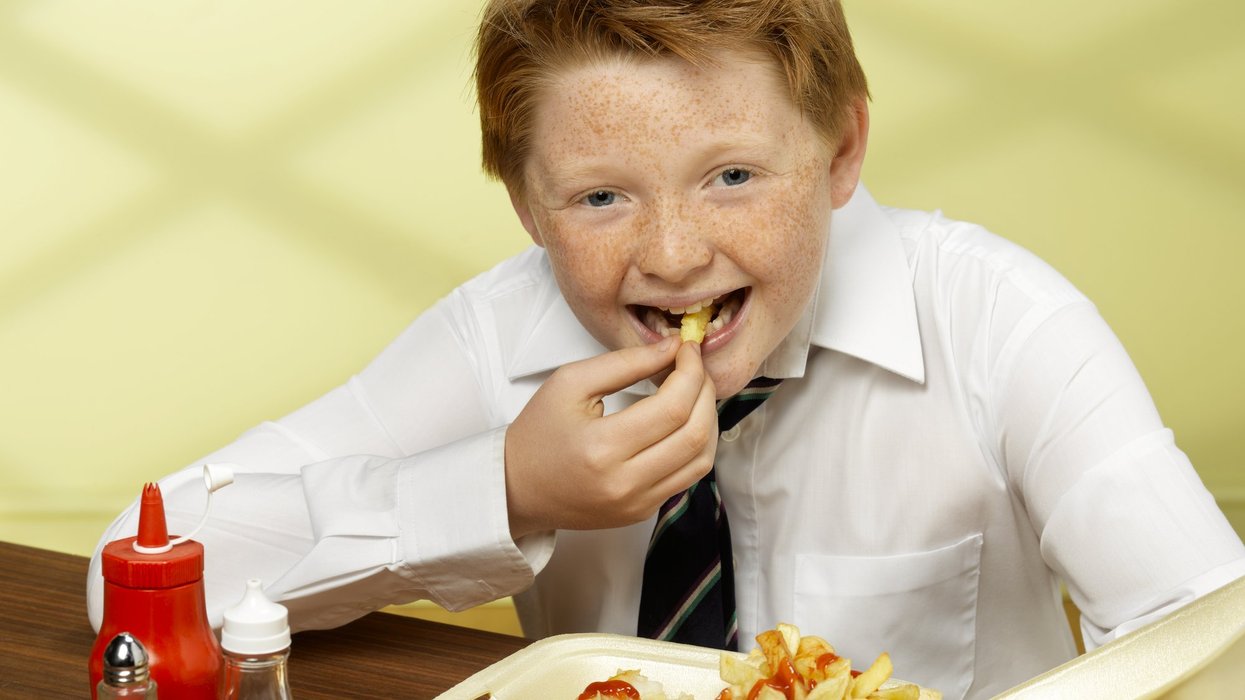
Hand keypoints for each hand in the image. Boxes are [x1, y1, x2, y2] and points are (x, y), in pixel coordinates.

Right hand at [504, 338, 717, 537]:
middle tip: (695, 367)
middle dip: (705, 392)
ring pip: (701, 460)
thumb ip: (624, 362)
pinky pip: (688, 477)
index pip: (673, 407)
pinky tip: (685, 421)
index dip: (691, 372)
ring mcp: (636, 503)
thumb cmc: (538, 432)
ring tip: (695, 392)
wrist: (516, 487)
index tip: (687, 350)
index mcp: (601, 447)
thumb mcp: (570, 383)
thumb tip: (672, 349)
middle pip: (695, 434)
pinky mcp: (642, 512)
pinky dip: (697, 445)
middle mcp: (624, 482)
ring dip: (709, 420)